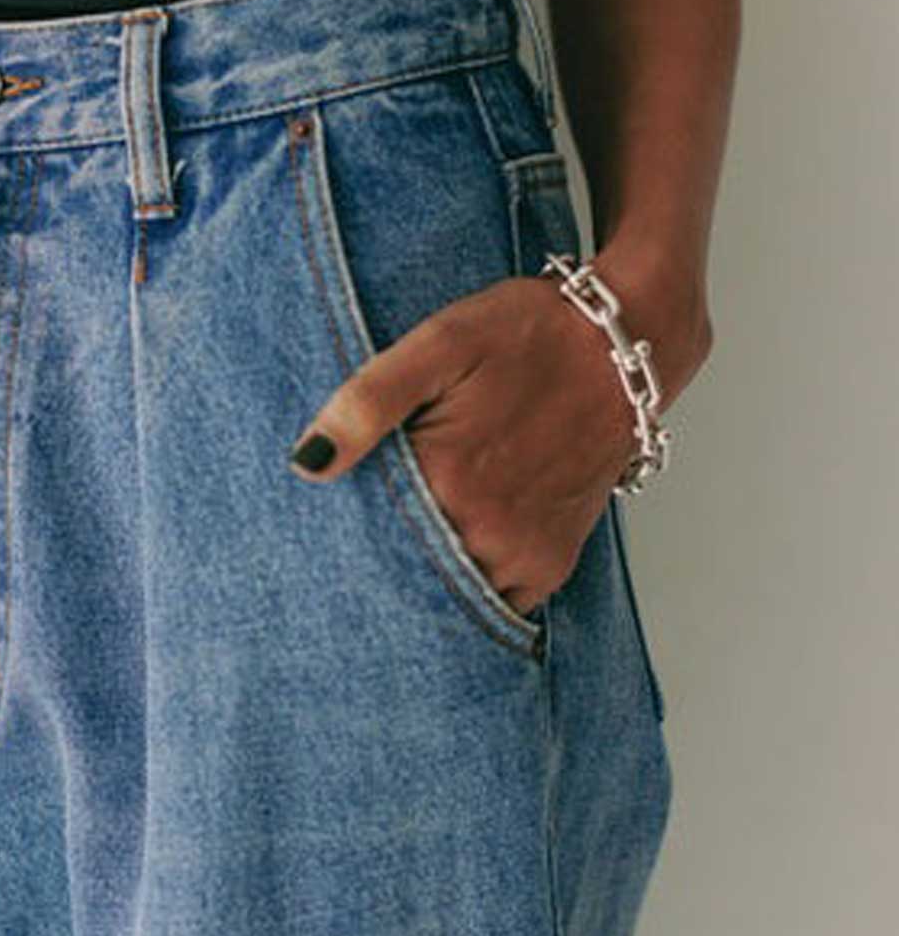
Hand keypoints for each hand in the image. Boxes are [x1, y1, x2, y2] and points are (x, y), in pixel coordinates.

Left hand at [286, 266, 709, 617]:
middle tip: (350, 550)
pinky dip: (467, 588)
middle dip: (374, 566)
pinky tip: (449, 556)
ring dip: (421, 581)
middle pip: (402, 572)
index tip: (320, 534)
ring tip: (403, 546)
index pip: (362, 539)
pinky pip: (495, 600)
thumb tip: (308, 462)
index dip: (337, 536)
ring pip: (447, 596)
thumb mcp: (438, 344)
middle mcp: (486, 528)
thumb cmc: (525, 335)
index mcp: (446, 479)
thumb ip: (368, 401)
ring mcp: (523, 552)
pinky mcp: (551, 562)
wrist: (626, 344)